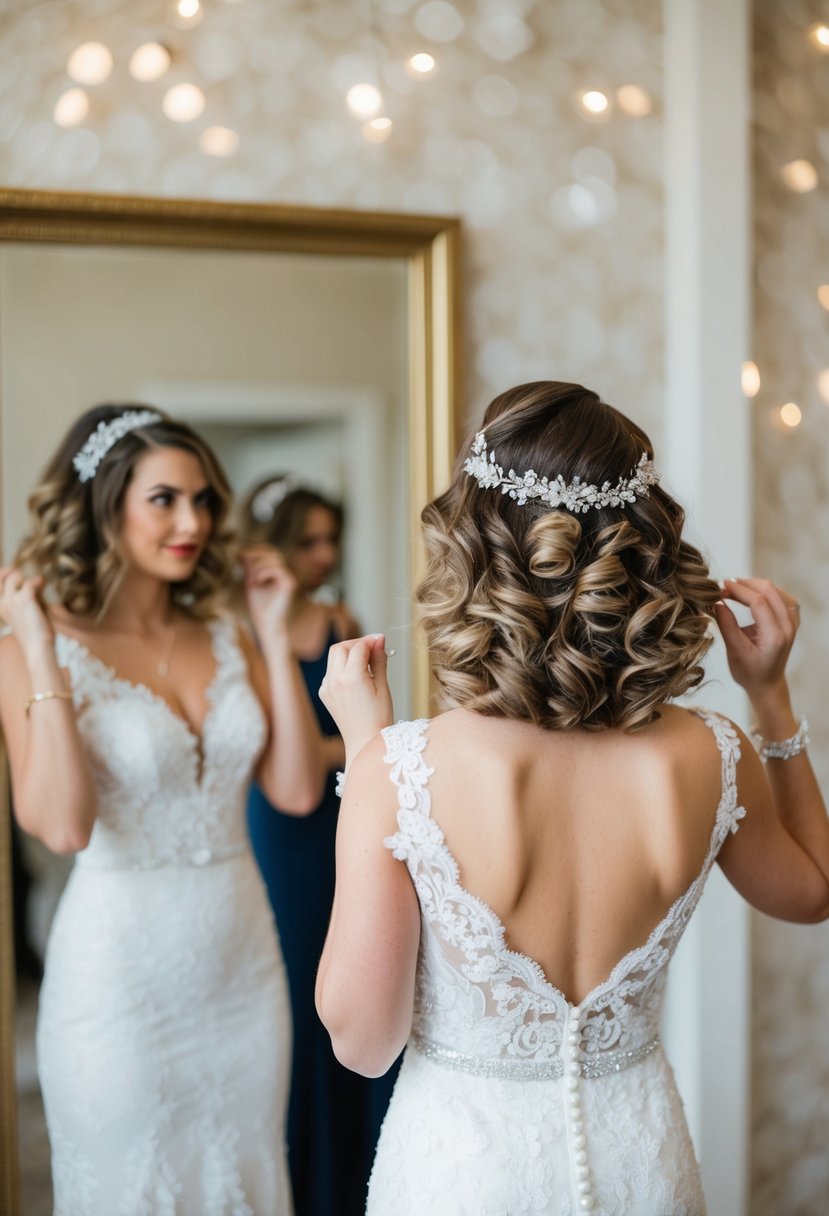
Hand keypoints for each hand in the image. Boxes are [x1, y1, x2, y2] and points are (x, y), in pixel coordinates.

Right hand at [0, 567, 53, 657]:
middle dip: (13, 572)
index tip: (12, 570)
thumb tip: (39, 578)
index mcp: (1, 608)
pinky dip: (39, 582)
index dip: (3, 574)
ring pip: (15, 576)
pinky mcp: (24, 599)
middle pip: (3, 576)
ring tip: (39, 587)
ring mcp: (12, 600)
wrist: (38, 647)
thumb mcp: (30, 612)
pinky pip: (31, 582)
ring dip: (29, 580)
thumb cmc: (36, 633)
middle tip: (26, 575)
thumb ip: (31, 595)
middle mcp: (3, 603)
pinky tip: (43, 584)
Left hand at [241, 545, 297, 639]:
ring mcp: (288, 577)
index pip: (270, 552)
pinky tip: (257, 582)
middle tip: (242, 561)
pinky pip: (277, 569)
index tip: (241, 553)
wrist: (266, 622)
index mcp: (277, 571)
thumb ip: (249, 568)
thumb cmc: (259, 605)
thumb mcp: (251, 582)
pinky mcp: (289, 583)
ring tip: (251, 579)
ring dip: (258, 567)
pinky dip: (264, 572)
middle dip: (256, 555)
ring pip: (274, 560)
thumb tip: (241, 552)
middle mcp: (285, 572)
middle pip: (272, 553)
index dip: (257, 548)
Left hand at [319, 634, 393, 759]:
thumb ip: (379, 660)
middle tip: (372, 648)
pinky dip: (342, 667)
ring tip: (366, 663)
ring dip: (348, 654)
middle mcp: (334, 681)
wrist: (365, 743)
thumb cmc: (378, 719)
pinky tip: (356, 677)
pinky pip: (331, 672)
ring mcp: (326, 687)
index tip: (382, 640)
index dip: (371, 640)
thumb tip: (380, 640)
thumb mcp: (383, 686)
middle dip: (356, 644)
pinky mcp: (324, 694)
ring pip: (333, 658)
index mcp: (351, 678)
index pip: (359, 648)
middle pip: (340, 647)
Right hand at [714, 578, 798, 703]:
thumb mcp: (735, 651)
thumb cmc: (749, 672)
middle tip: (724, 587)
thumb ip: (726, 625)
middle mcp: (788, 626)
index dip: (738, 590)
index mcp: (775, 635)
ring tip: (735, 589)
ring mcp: (792, 622)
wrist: (767, 684)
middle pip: (769, 591)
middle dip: (745, 584)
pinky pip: (782, 597)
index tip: (720, 587)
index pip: (758, 601)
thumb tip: (715, 602)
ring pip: (776, 591)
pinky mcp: (791, 620)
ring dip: (755, 585)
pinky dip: (765, 591)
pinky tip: (752, 593)